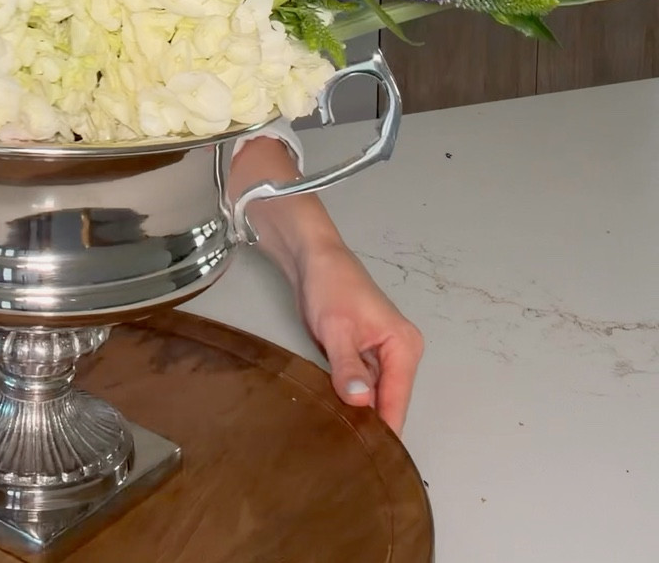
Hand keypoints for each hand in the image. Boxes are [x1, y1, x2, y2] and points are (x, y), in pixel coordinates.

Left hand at [229, 135, 422, 434]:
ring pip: (374, 394)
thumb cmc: (328, 286)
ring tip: (337, 437)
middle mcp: (400, 352)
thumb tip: (362, 404)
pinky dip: (350, 395)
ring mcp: (382, 352)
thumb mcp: (337, 329)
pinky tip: (334, 412)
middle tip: (344, 452)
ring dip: (358, 410)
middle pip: (389, 401)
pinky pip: (362, 382)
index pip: (397, 401)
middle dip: (369, 423)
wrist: (312, 256)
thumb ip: (349, 368)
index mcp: (404, 346)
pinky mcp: (363, 351)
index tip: (364, 459)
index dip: (382, 430)